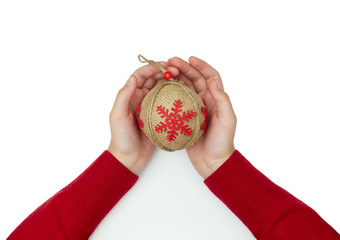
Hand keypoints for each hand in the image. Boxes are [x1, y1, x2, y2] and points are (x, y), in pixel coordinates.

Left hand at [108, 62, 178, 174]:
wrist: (129, 158)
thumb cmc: (121, 138)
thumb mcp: (118, 115)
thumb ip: (124, 96)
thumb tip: (133, 78)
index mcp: (130, 96)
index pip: (141, 76)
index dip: (152, 68)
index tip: (165, 66)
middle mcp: (140, 99)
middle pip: (153, 80)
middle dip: (164, 72)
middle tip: (177, 70)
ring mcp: (151, 108)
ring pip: (162, 90)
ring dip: (171, 82)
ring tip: (182, 79)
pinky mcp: (159, 117)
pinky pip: (168, 103)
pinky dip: (175, 96)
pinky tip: (183, 95)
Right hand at [167, 57, 236, 178]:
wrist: (213, 162)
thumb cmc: (222, 142)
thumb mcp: (227, 120)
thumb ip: (222, 100)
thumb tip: (213, 81)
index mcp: (215, 99)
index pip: (209, 76)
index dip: (201, 65)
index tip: (189, 58)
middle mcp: (205, 101)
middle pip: (194, 79)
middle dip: (184, 68)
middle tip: (171, 62)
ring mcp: (194, 109)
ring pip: (184, 88)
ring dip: (176, 78)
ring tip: (164, 72)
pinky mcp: (184, 118)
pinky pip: (176, 101)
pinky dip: (170, 93)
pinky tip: (161, 89)